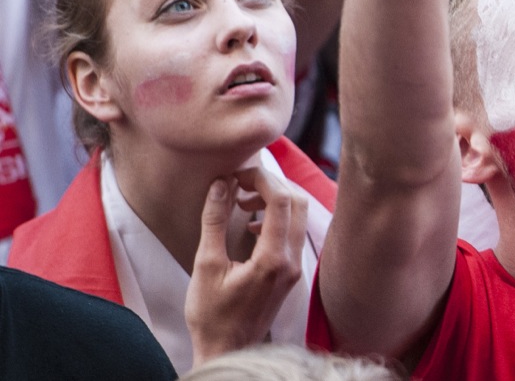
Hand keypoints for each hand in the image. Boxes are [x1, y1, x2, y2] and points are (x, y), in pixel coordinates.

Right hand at [185, 168, 307, 366]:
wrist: (227, 350)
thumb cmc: (211, 315)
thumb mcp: (206, 264)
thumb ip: (214, 221)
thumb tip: (220, 184)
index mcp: (272, 259)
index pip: (281, 200)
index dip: (261, 178)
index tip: (237, 174)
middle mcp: (291, 261)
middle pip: (298, 202)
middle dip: (271, 184)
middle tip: (241, 181)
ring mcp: (294, 267)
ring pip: (299, 216)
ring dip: (275, 199)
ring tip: (242, 199)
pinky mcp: (291, 272)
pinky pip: (293, 232)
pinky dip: (277, 216)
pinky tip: (251, 222)